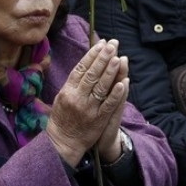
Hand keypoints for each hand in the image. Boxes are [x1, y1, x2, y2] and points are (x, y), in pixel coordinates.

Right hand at [46, 39, 129, 166]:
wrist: (62, 142)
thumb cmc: (62, 117)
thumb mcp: (62, 96)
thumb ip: (74, 82)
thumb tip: (86, 63)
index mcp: (67, 90)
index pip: (81, 68)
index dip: (92, 55)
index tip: (101, 43)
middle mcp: (77, 97)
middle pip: (92, 74)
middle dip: (103, 58)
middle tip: (113, 45)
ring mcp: (88, 108)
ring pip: (101, 87)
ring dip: (110, 72)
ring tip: (119, 58)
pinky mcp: (98, 119)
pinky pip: (109, 104)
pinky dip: (116, 93)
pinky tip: (123, 82)